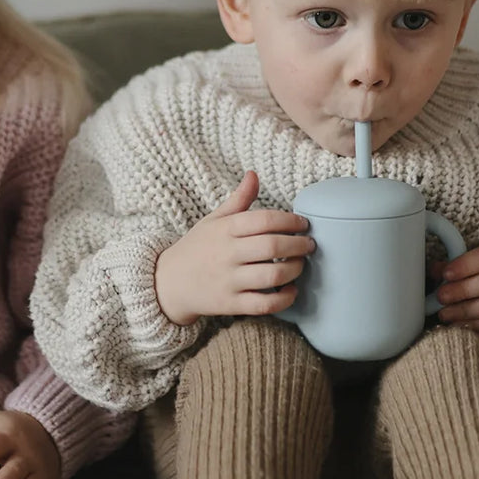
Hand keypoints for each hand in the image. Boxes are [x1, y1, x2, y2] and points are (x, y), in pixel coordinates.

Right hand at [154, 171, 314, 324]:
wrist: (168, 283)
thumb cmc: (197, 248)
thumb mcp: (213, 220)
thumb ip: (238, 200)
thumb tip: (254, 174)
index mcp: (225, 229)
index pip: (264, 219)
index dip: (290, 220)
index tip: (303, 224)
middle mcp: (227, 254)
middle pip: (273, 246)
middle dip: (299, 245)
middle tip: (310, 244)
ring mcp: (228, 280)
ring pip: (272, 275)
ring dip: (295, 269)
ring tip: (301, 264)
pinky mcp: (230, 304)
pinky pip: (263, 304)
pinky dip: (284, 299)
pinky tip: (290, 290)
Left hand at [432, 238, 478, 331]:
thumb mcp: (477, 258)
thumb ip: (455, 263)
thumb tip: (434, 271)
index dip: (465, 266)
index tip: (445, 274)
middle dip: (462, 291)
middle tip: (441, 296)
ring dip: (465, 311)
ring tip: (445, 313)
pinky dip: (474, 324)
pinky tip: (458, 323)